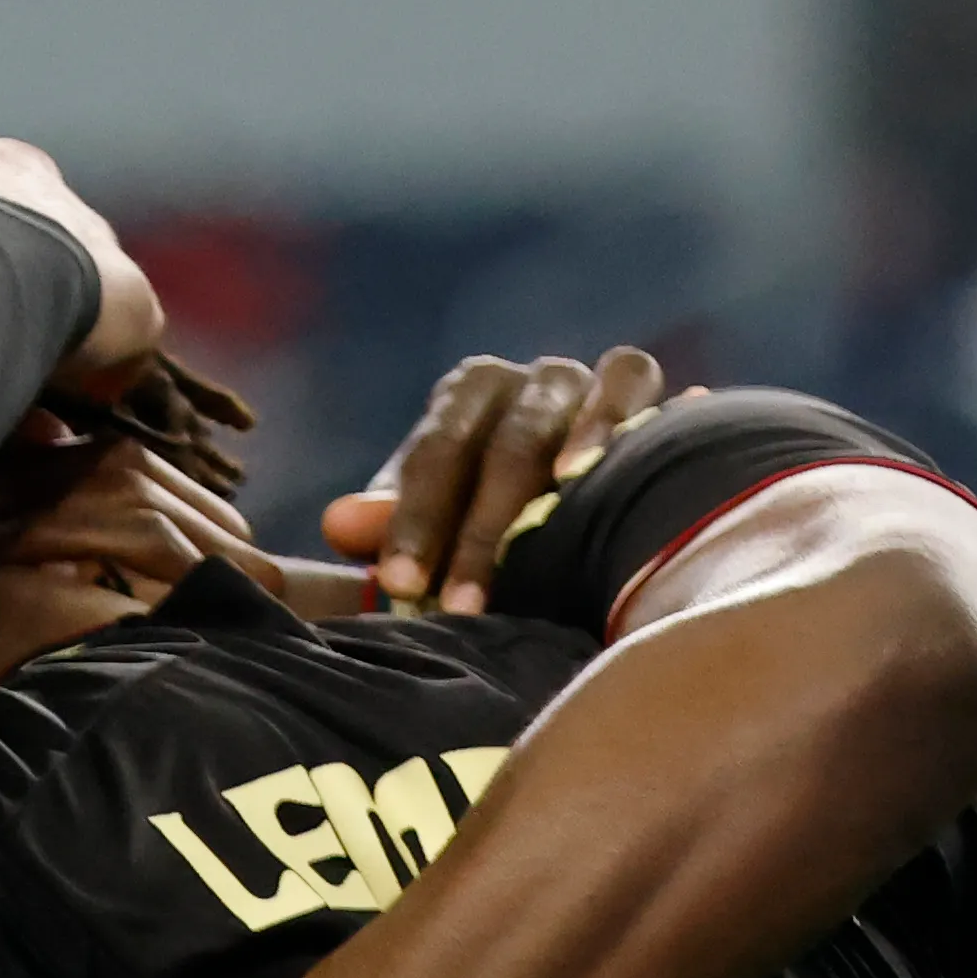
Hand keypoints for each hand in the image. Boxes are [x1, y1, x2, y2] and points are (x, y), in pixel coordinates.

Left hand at [329, 344, 669, 611]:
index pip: (433, 454)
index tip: (402, 585)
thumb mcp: (450, 523)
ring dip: (535, 489)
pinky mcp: (636, 377)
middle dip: (476, 530)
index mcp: (465, 401)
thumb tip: (340, 524)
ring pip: (548, 416)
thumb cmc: (508, 513)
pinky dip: (607, 414)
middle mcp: (519, 381)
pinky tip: (590, 467)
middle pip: (495, 443)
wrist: (613, 490)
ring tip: (530, 545)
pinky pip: (626, 374)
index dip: (415, 521)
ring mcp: (578, 376)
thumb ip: (396, 526)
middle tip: (461, 603)